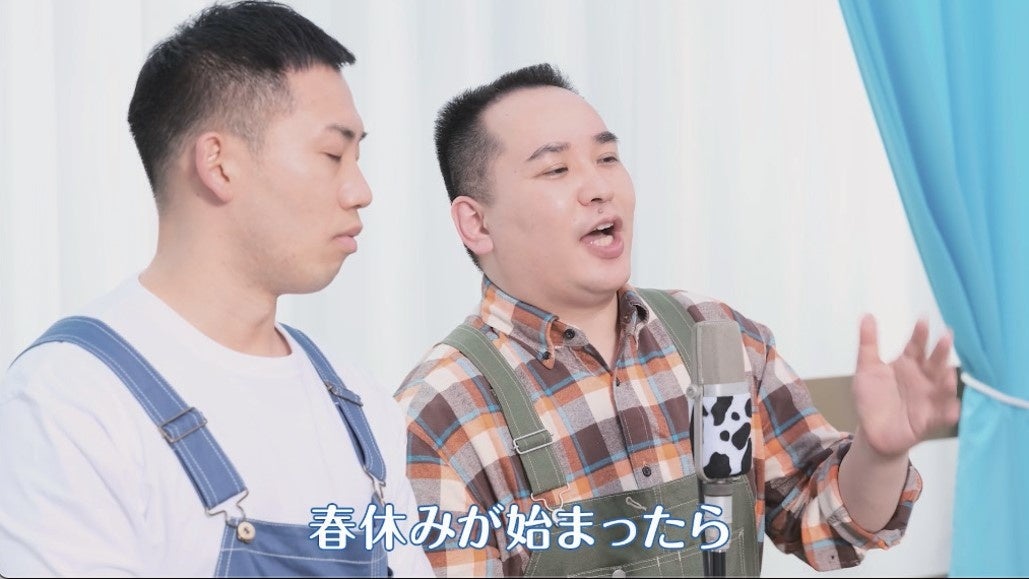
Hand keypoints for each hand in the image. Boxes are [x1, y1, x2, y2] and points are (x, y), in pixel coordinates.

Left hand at [851, 314, 960, 458]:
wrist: (872, 430)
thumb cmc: (872, 397)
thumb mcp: (867, 369)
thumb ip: (869, 343)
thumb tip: (867, 314)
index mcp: (908, 364)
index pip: (916, 346)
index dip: (920, 334)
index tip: (923, 319)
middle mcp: (922, 378)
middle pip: (934, 362)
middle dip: (940, 351)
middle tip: (946, 336)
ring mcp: (928, 398)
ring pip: (942, 387)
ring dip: (948, 380)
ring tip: (950, 371)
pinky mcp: (929, 420)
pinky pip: (942, 416)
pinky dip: (949, 412)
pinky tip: (953, 409)